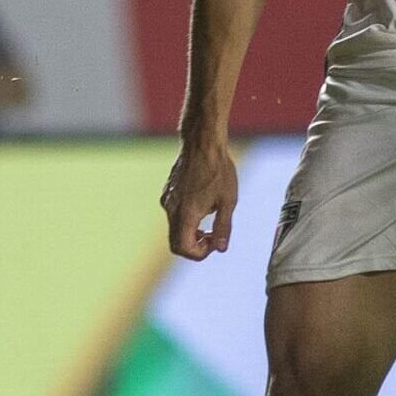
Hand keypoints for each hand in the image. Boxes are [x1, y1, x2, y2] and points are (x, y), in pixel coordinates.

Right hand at [161, 136, 237, 259]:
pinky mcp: (167, 192)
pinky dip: (186, 219)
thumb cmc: (218, 169)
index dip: (200, 253)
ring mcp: (167, 199)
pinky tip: (203, 204)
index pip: (184, 248)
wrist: (202, 142)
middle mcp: (171, 209)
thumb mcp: (228, 201)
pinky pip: (173, 214)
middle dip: (194, 246)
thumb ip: (223, 227)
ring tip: (211, 217)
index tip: (214, 243)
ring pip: (174, 228)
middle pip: (176, 242)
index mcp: (186, 213)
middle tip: (212, 237)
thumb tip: (221, 248)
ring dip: (191, 231)